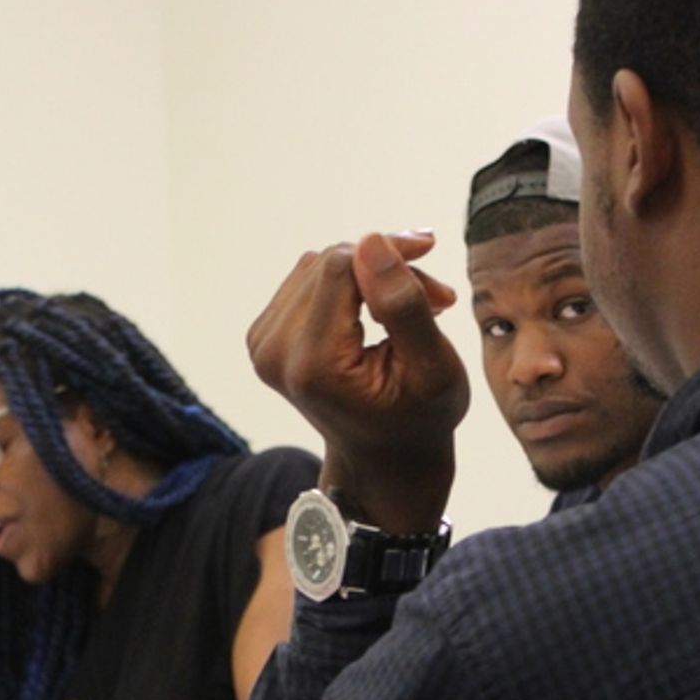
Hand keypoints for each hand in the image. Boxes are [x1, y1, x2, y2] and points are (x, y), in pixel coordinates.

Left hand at [247, 231, 469, 530]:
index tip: (429, 252)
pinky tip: (378, 310)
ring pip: (319, 266)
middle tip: (435, 295)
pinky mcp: (265, 337)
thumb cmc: (418, 419)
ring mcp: (264, 345)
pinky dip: (349, 286)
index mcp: (312, 365)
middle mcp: (274, 353)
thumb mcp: (432, 368)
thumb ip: (403, 304)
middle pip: (329, 263)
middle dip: (385, 267)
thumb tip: (372, 241)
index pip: (339, 267)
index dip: (388, 251)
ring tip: (414, 307)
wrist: (385, 458)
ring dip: (369, 275)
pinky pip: (308, 280)